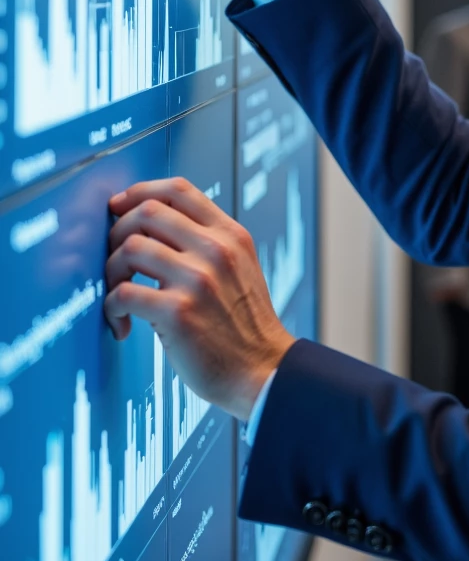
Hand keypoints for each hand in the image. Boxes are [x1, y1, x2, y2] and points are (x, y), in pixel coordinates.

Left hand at [105, 177, 295, 420]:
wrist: (264, 371)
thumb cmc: (245, 325)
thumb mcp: (240, 267)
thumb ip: (208, 242)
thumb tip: (153, 226)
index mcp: (231, 235)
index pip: (178, 189)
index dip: (140, 191)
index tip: (120, 206)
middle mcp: (216, 251)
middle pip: (146, 212)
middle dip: (118, 231)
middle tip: (116, 258)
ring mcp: (198, 280)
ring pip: (129, 248)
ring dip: (112, 271)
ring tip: (119, 293)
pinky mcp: (178, 313)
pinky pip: (123, 294)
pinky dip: (112, 307)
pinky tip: (123, 322)